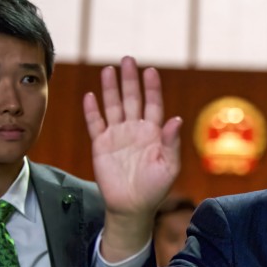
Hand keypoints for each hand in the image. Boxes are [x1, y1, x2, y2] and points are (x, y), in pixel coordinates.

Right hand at [83, 56, 182, 260]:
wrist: (132, 206)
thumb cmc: (155, 188)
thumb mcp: (169, 166)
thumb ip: (171, 142)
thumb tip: (176, 118)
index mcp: (154, 133)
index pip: (153, 104)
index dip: (151, 88)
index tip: (150, 71)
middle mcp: (135, 129)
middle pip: (132, 99)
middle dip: (130, 80)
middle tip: (128, 59)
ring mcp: (117, 135)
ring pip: (113, 106)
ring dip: (111, 88)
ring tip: (109, 70)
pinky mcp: (101, 144)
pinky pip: (95, 124)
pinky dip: (92, 110)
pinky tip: (90, 96)